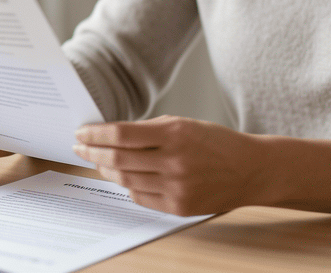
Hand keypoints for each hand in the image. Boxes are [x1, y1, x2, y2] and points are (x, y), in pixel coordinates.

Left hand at [72, 115, 270, 215]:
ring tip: (97, 162)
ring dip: (106, 170)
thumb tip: (112, 135)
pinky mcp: (179, 206)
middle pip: (118, 159)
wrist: (251, 169)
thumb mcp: (185, 124)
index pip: (121, 134)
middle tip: (80, 147)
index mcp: (175, 133)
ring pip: (126, 180)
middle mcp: (174, 161)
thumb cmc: (216, 142)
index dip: (96, 134)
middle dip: (92, 152)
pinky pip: (141, 197)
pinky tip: (122, 177)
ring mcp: (176, 186)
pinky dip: (128, 186)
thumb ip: (150, 130)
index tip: (82, 132)